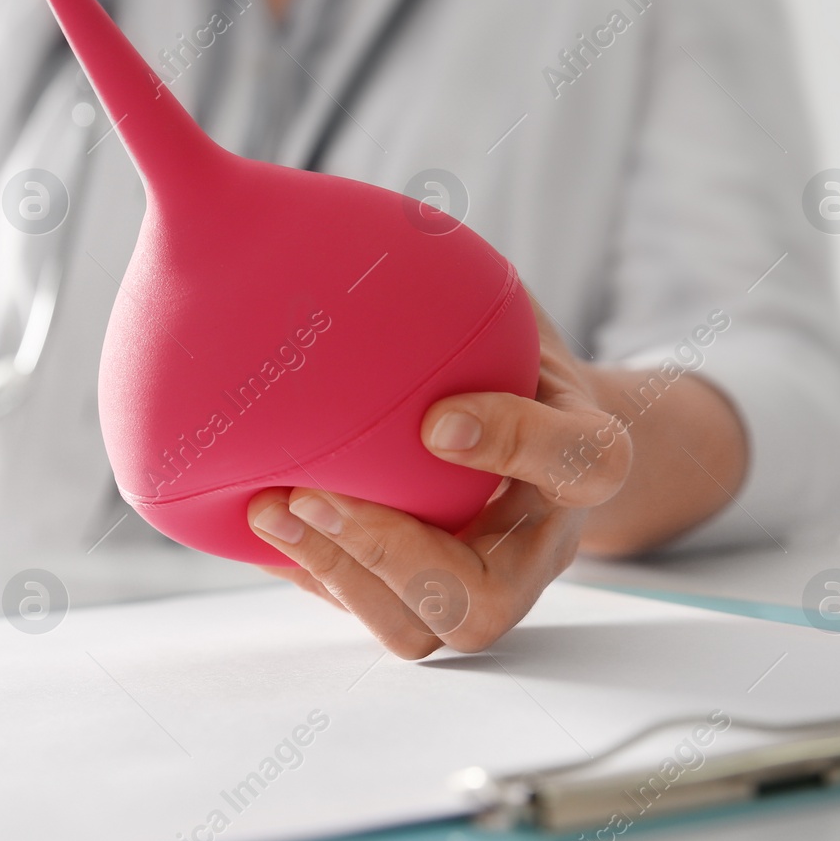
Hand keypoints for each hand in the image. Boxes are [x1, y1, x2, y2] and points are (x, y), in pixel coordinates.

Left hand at [247, 298, 633, 658]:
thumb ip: (463, 287)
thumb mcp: (508, 308)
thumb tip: (356, 210)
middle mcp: (537, 545)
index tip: (437, 418)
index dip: (517, 447)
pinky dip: (309, 571)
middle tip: (313, 492)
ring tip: (267, 507)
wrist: (531, 425)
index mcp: (583, 462)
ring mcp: (479, 585)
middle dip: (391, 555)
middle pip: (483, 600)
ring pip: (418, 630)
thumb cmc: (508, 356)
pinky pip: (368, 612)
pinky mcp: (422, 601)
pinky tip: (255, 513)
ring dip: (336, 575)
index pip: (584, 464)